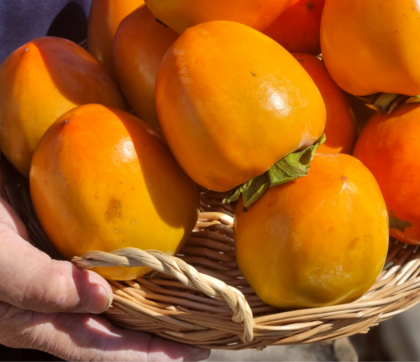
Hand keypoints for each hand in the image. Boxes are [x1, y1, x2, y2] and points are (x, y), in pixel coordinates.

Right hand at [0, 197, 209, 360]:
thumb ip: (38, 286)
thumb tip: (103, 298)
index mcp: (40, 318)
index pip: (106, 349)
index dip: (151, 356)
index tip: (199, 354)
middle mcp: (58, 298)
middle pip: (121, 322)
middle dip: (164, 326)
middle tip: (211, 318)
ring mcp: (64, 268)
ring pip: (120, 287)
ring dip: (156, 289)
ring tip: (197, 284)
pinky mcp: (65, 240)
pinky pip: (109, 253)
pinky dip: (136, 254)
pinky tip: (159, 241)